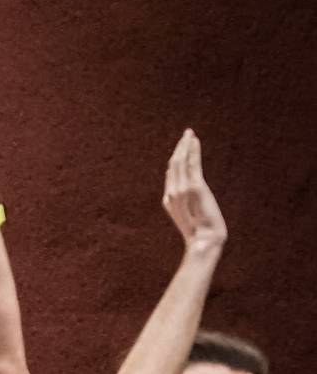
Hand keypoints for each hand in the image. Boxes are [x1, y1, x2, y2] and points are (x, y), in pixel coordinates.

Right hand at [162, 129, 223, 249]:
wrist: (204, 240)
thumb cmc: (200, 233)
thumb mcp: (189, 217)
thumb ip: (184, 204)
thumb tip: (182, 193)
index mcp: (168, 199)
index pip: (171, 173)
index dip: (177, 158)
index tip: (184, 147)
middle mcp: (172, 192)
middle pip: (174, 164)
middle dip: (180, 147)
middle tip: (186, 134)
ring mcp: (182, 189)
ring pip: (180, 161)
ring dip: (185, 145)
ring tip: (189, 133)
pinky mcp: (195, 187)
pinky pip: (192, 163)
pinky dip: (193, 150)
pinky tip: (194, 141)